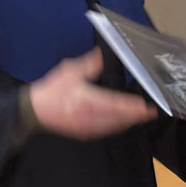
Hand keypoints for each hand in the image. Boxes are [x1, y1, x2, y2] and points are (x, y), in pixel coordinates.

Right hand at [29, 48, 156, 138]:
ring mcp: (87, 127)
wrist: (34, 111)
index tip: (144, 106)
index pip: (114, 104)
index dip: (131, 107)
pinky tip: (124, 123)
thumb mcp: (69, 71)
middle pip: (118, 118)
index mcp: (87, 100)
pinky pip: (106, 131)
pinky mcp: (85, 133)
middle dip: (136, 116)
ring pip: (114, 126)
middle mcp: (90, 116)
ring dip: (129, 122)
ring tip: (142, 116)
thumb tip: (100, 53)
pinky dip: (118, 126)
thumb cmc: (52, 90)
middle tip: (151, 112)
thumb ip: (87, 64)